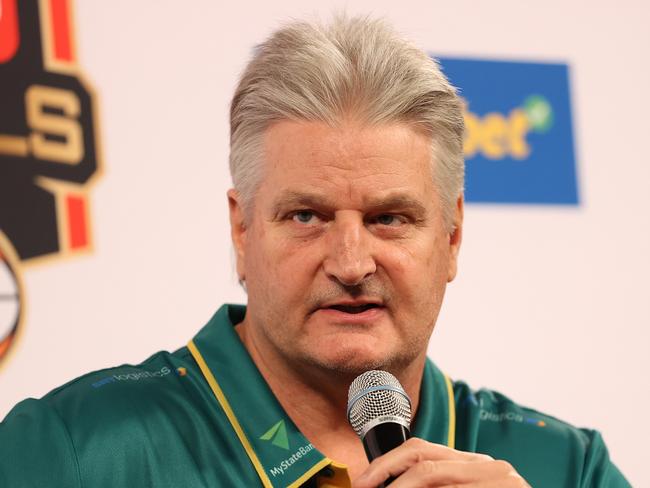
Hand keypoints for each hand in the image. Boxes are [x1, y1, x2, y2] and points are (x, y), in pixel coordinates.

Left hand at [353, 438, 529, 486]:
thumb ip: (438, 485)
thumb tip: (385, 486)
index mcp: (473, 464)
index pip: (420, 450)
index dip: (385, 465)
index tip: (362, 483)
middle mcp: (489, 467)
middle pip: (424, 461)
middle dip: (386, 475)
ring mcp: (502, 481)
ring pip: (433, 476)